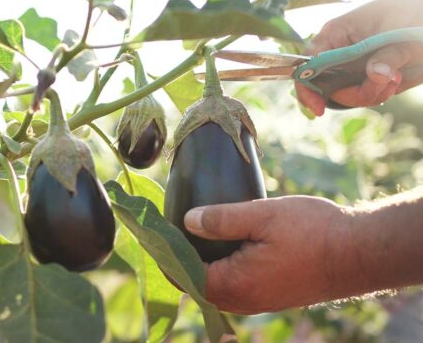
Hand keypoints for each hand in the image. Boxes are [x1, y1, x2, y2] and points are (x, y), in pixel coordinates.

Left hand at [183, 196, 361, 313]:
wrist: (359, 253)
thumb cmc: (313, 232)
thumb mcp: (262, 215)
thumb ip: (222, 219)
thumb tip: (188, 221)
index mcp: (235, 284)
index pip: (183, 275)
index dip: (168, 254)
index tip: (157, 232)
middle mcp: (243, 300)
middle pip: (197, 283)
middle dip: (182, 258)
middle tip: (174, 227)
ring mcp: (258, 301)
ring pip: (217, 285)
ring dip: (203, 263)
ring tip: (195, 232)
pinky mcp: (271, 295)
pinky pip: (235, 285)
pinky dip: (222, 267)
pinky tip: (225, 244)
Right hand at [296, 0, 422, 115]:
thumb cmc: (412, 15)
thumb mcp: (403, 35)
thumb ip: (387, 55)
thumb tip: (376, 74)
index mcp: (336, 34)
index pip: (308, 63)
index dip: (307, 88)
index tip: (319, 107)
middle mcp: (338, 52)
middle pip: (326, 86)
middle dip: (353, 93)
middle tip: (381, 86)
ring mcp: (350, 66)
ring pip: (345, 95)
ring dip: (370, 94)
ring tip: (393, 79)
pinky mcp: (363, 78)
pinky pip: (361, 97)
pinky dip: (378, 95)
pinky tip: (393, 82)